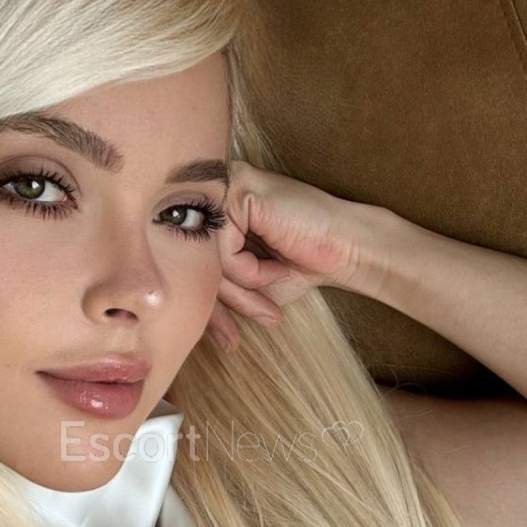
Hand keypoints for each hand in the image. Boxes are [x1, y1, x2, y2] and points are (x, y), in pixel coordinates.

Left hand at [205, 160, 390, 351]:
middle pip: (193, 260)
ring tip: (270, 300)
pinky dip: (250, 272)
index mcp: (216, 210)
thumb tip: (179, 309)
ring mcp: (225, 186)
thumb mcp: (252, 284)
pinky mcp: (238, 190)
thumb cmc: (305, 262)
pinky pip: (223, 249)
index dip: (206, 304)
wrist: (348, 249)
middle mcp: (215, 192)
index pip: (192, 259)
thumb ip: (218, 287)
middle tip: (232, 340)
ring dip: (240, 292)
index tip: (223, 340)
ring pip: (205, 258)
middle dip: (217, 307)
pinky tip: (278, 269)